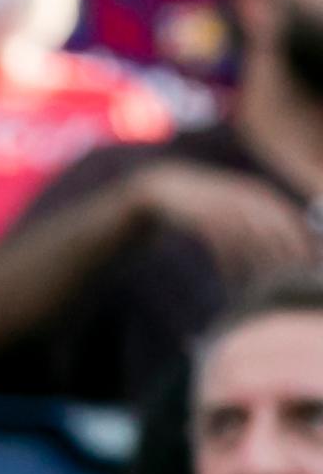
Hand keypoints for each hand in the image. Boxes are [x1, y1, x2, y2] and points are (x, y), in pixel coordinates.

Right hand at [125, 163, 316, 282]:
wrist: (166, 187)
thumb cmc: (207, 201)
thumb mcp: (237, 201)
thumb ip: (263, 216)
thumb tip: (291, 239)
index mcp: (258, 193)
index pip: (291, 219)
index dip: (304, 242)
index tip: (311, 264)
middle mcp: (244, 199)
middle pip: (274, 232)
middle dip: (285, 258)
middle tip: (289, 281)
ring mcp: (223, 208)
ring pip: (249, 242)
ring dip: (257, 265)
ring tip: (260, 286)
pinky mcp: (202, 219)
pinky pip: (223, 247)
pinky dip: (230, 265)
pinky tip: (232, 279)